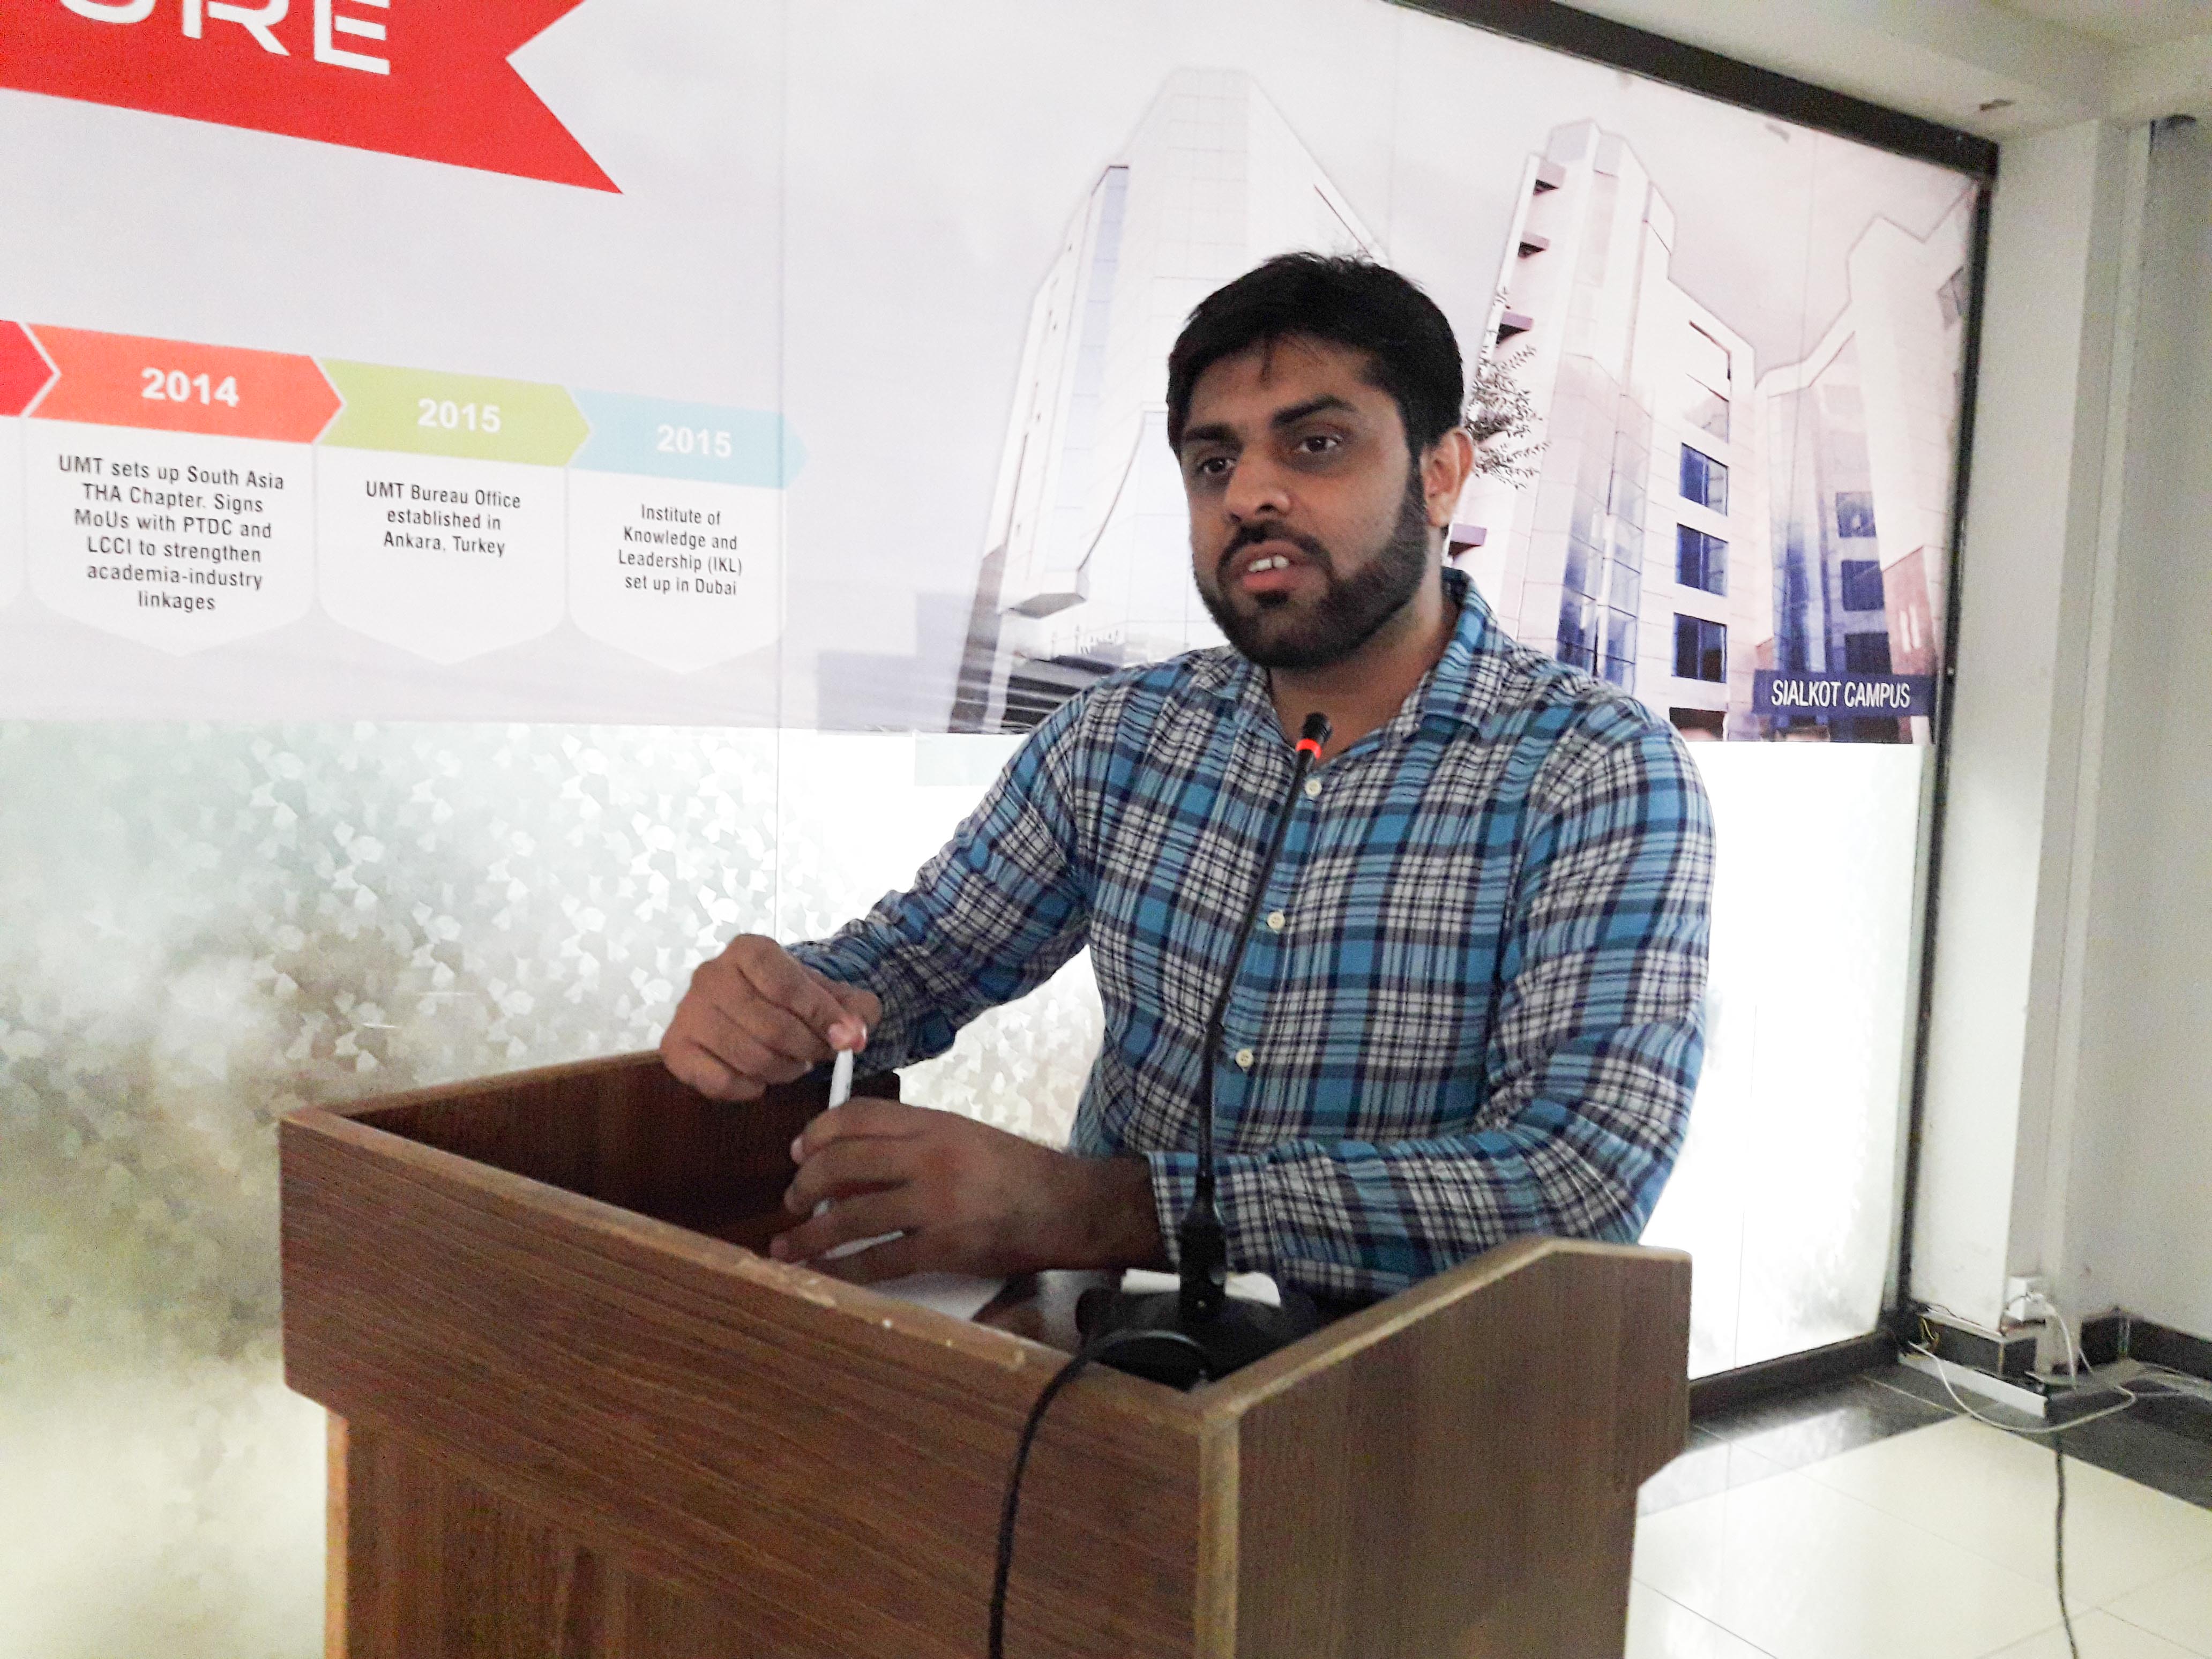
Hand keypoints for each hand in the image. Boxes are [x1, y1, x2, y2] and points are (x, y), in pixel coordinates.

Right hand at [660, 934, 880, 1101]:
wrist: (748, 1007)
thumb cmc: (790, 999)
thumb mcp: (827, 993)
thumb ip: (853, 1008)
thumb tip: (855, 1034)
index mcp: (748, 950)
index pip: (786, 983)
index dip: (820, 1014)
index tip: (846, 1038)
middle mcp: (710, 974)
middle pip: (771, 1025)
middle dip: (807, 1048)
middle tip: (819, 1055)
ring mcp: (687, 1011)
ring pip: (748, 1056)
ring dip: (783, 1070)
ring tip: (793, 1065)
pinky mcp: (674, 1048)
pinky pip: (719, 1081)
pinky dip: (748, 1088)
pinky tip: (758, 1079)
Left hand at [770, 1099, 1166, 1282]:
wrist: (1068, 1205)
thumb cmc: (1016, 1170)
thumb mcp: (963, 1136)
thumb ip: (913, 1142)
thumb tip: (848, 1163)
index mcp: (934, 1122)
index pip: (857, 1115)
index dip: (817, 1133)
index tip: (798, 1152)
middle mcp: (930, 1156)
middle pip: (842, 1162)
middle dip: (804, 1184)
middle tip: (790, 1202)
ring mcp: (936, 1203)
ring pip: (851, 1215)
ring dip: (808, 1234)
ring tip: (786, 1247)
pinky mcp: (945, 1247)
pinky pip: (878, 1260)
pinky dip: (842, 1269)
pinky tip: (822, 1275)